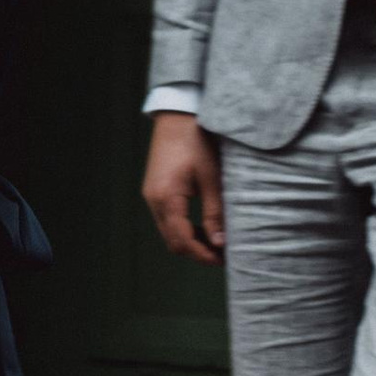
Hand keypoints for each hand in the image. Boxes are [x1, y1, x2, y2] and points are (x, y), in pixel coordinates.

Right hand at [141, 112, 225, 263]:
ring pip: (168, 232)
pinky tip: (202, 226)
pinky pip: (167, 219)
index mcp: (166, 198)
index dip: (203, 255)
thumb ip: (214, 212)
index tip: (223, 260)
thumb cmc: (196, 140)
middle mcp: (153, 200)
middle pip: (173, 241)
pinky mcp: (155, 190)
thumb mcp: (211, 177)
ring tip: (215, 242)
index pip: (183, 241)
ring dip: (190, 241)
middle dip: (196, 252)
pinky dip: (183, 228)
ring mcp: (151, 195)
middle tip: (222, 255)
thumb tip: (220, 243)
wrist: (177, 114)